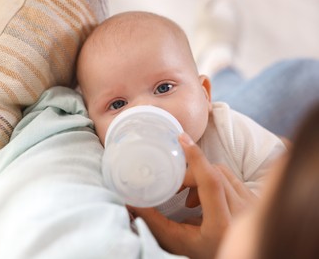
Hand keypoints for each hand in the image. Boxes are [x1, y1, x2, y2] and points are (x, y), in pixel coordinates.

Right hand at [128, 133, 256, 258]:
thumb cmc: (206, 255)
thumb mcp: (178, 242)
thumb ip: (155, 222)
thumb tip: (131, 202)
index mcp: (222, 224)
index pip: (211, 180)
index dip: (196, 157)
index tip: (182, 139)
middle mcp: (242, 212)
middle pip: (214, 172)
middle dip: (191, 175)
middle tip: (176, 190)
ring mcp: (252, 205)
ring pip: (223, 171)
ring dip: (202, 177)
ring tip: (191, 200)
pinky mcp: (254, 200)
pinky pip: (232, 177)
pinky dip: (215, 180)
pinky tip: (206, 199)